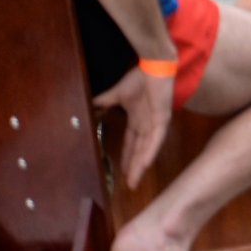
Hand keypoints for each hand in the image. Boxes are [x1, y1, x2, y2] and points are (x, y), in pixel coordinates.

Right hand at [92, 66, 174, 189]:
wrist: (154, 65)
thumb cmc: (140, 78)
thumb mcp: (117, 94)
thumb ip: (103, 102)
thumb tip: (87, 107)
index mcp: (137, 120)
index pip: (131, 143)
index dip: (126, 157)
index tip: (120, 170)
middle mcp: (146, 125)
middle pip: (139, 152)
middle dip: (134, 168)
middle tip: (129, 185)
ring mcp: (155, 124)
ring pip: (147, 150)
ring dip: (140, 166)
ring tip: (134, 181)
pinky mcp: (162, 120)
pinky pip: (156, 140)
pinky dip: (150, 153)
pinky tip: (144, 165)